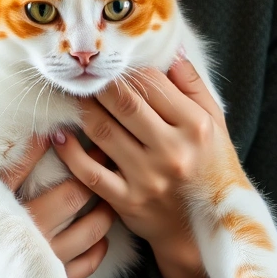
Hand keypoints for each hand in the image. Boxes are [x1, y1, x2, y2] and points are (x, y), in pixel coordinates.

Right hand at [0, 91, 118, 277]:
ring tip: (113, 186)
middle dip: (91, 170)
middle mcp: (6, 237)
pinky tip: (100, 234)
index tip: (67, 121)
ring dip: (103, 210)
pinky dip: (96, 252)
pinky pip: (76, 273)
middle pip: (67, 198)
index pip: (22, 165)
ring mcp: (20, 268)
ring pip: (83, 236)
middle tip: (108, 147)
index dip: (50, 141)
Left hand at [58, 56, 232, 277]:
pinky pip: (90, 172)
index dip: (128, 68)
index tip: (113, 61)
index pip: (153, 84)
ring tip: (75, 97)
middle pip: (125, 103)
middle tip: (85, 72)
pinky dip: (71, 152)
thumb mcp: (215, 124)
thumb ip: (192, 86)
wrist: (209, 228)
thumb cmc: (212, 168)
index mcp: (196, 127)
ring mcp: (148, 178)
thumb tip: (170, 49)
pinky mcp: (127, 201)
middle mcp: (173, 151)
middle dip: (100, 84)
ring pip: (103, 132)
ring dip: (84, 110)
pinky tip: (61, 136)